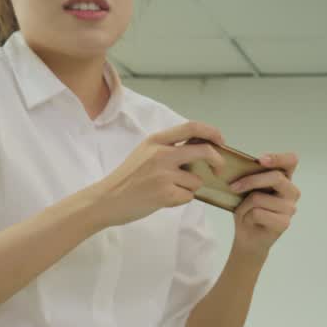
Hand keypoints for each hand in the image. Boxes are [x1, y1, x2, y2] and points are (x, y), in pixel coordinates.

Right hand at [90, 121, 225, 227]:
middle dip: (218, 161)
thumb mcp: (145, 153)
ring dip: (190, 187)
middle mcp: (161, 154)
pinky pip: (188, 196)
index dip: (212, 132)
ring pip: (197, 180)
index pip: (192, 127)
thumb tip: (201, 148)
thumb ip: (169, 148)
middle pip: (204, 151)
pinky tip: (163, 199)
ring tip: (168, 189)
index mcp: (156, 140)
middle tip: (219, 170)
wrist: (106, 200)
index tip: (221, 141)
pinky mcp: (165, 193)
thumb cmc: (128, 178)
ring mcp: (164, 174)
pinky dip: (181, 200)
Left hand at [229, 152, 300, 258]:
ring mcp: (290, 208)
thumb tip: (237, 168)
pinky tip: (251, 222)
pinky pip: (258, 213)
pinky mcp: (284, 223)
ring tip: (244, 213)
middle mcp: (292, 192)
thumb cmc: (247, 211)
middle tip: (233, 187)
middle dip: (250, 181)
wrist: (248, 238)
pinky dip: (247, 217)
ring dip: (244, 206)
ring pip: (260, 197)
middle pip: (276, 178)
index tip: (260, 160)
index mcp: (285, 179)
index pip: (291, 161)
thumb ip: (251, 178)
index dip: (278, 158)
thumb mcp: (247, 190)